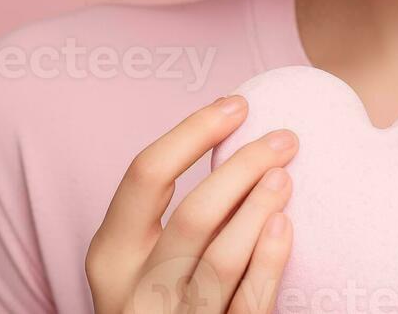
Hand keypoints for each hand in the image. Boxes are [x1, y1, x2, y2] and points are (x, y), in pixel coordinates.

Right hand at [85, 94, 298, 313]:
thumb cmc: (165, 297)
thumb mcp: (146, 258)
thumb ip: (176, 213)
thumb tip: (236, 128)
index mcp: (111, 254)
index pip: (146, 174)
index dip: (194, 131)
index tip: (239, 104)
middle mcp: (133, 292)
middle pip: (192, 214)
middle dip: (242, 166)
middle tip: (285, 137)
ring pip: (220, 260)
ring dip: (259, 208)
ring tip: (286, 174)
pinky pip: (245, 304)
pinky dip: (268, 262)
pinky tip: (284, 225)